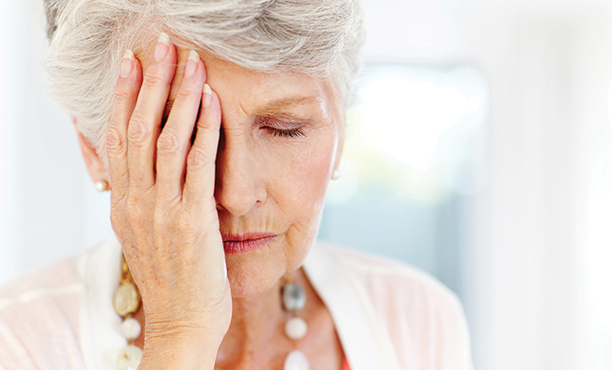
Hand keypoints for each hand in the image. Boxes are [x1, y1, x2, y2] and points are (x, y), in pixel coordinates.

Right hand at [105, 34, 230, 368]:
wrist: (183, 322)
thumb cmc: (170, 278)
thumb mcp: (143, 234)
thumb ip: (141, 199)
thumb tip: (141, 169)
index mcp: (123, 203)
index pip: (118, 139)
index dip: (125, 98)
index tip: (132, 65)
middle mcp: (137, 201)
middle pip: (138, 130)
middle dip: (151, 84)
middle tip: (161, 48)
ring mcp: (163, 210)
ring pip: (166, 141)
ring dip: (179, 98)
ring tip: (191, 63)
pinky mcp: (193, 220)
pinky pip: (198, 166)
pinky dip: (204, 131)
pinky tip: (212, 104)